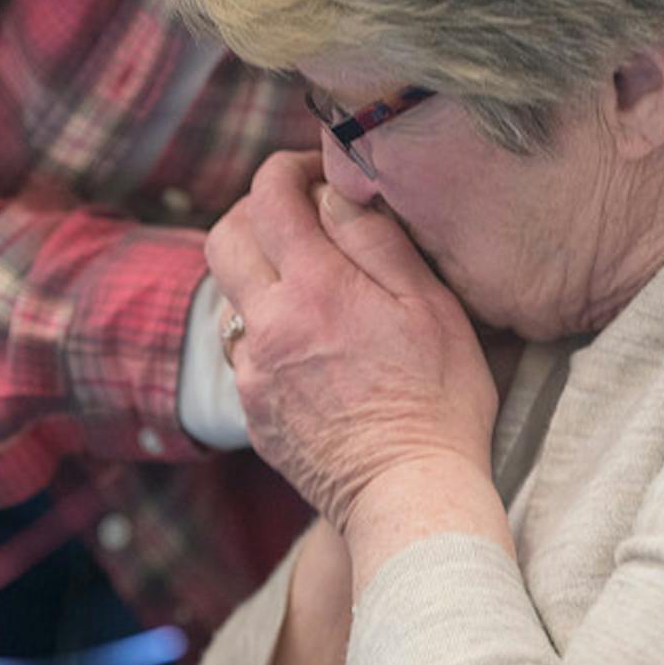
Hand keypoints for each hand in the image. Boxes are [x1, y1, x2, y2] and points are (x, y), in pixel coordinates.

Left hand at [205, 150, 497, 529]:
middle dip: (255, 210)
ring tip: (312, 283)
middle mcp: (269, 324)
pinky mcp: (254, 411)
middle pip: (224, 236)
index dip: (289, 168)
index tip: (319, 172)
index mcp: (314, 288)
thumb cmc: (439, 401)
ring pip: (230, 294)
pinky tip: (313, 345)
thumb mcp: (431, 306)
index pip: (269, 195)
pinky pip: (245, 349)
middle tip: (300, 214)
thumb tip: (337, 190)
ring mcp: (254, 371)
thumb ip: (377, 241)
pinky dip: (269, 329)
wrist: (410, 496)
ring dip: (260, 273)